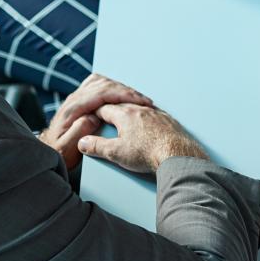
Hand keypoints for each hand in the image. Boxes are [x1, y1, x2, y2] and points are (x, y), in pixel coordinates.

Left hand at [38, 73, 154, 168]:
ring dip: (121, 88)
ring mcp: (77, 98)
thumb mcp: (66, 149)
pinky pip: (99, 86)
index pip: (101, 93)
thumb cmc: (59, 154)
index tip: (139, 101)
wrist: (48, 153)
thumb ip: (78, 132)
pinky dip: (114, 88)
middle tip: (144, 101)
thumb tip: (93, 117)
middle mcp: (74, 99)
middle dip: (126, 90)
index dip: (123, 95)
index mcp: (72, 109)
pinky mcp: (80, 100)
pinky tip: (124, 97)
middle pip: (104, 84)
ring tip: (138, 99)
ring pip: (102, 82)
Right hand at [78, 103, 208, 172]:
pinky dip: (147, 118)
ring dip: (130, 112)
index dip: (95, 111)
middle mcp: (141, 110)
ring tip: (125, 119)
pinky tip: (147, 124)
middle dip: (111, 110)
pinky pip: (154, 115)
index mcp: (125, 115)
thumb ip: (97, 146)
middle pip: (121, 105)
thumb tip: (83, 143)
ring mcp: (156, 114)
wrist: (177, 155)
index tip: (90, 114)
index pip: (104, 108)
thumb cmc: (148, 153)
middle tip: (104, 114)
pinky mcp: (169, 121)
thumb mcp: (116, 153)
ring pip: (139, 108)